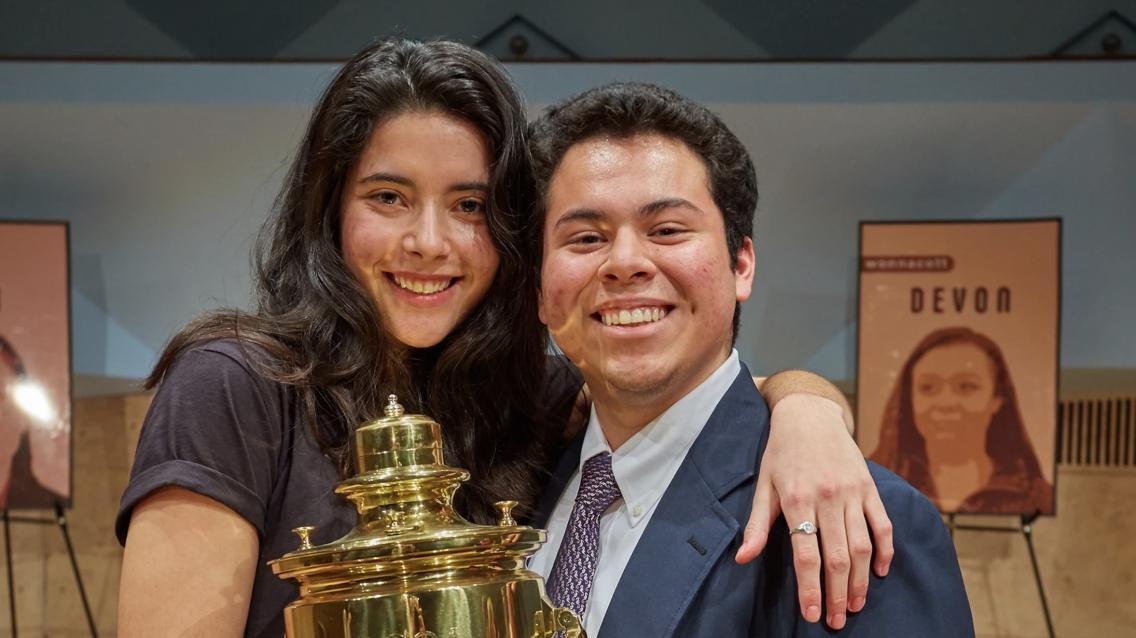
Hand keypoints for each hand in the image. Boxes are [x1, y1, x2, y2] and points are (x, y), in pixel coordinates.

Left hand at [735, 393, 893, 628]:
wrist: (810, 415)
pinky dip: (884, 551)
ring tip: (856, 605)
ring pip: (862, 546)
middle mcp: (827, 497)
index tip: (812, 615)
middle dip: (838, 594)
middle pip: (837, 556)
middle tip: (838, 621)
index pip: (806, 554)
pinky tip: (879, 572)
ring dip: (861, 581)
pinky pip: (882, 525)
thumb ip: (756, 525)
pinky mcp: (869, 487)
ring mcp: (851, 492)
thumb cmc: (781, 453)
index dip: (810, 588)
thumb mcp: (763, 485)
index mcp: (797, 499)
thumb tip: (742, 559)